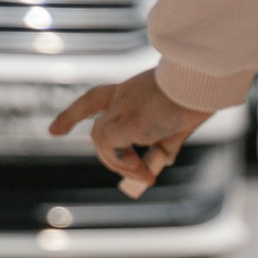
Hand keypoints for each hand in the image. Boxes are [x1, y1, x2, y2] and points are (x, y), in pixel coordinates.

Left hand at [49, 69, 210, 196]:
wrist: (203, 81)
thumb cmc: (199, 96)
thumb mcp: (180, 123)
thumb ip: (167, 143)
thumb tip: (160, 162)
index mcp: (134, 90)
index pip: (97, 100)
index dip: (75, 114)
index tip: (54, 130)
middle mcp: (122, 95)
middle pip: (95, 118)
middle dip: (82, 131)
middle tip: (81, 144)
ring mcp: (121, 107)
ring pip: (100, 139)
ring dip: (121, 164)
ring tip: (147, 177)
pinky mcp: (126, 121)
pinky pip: (108, 147)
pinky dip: (123, 164)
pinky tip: (145, 172)